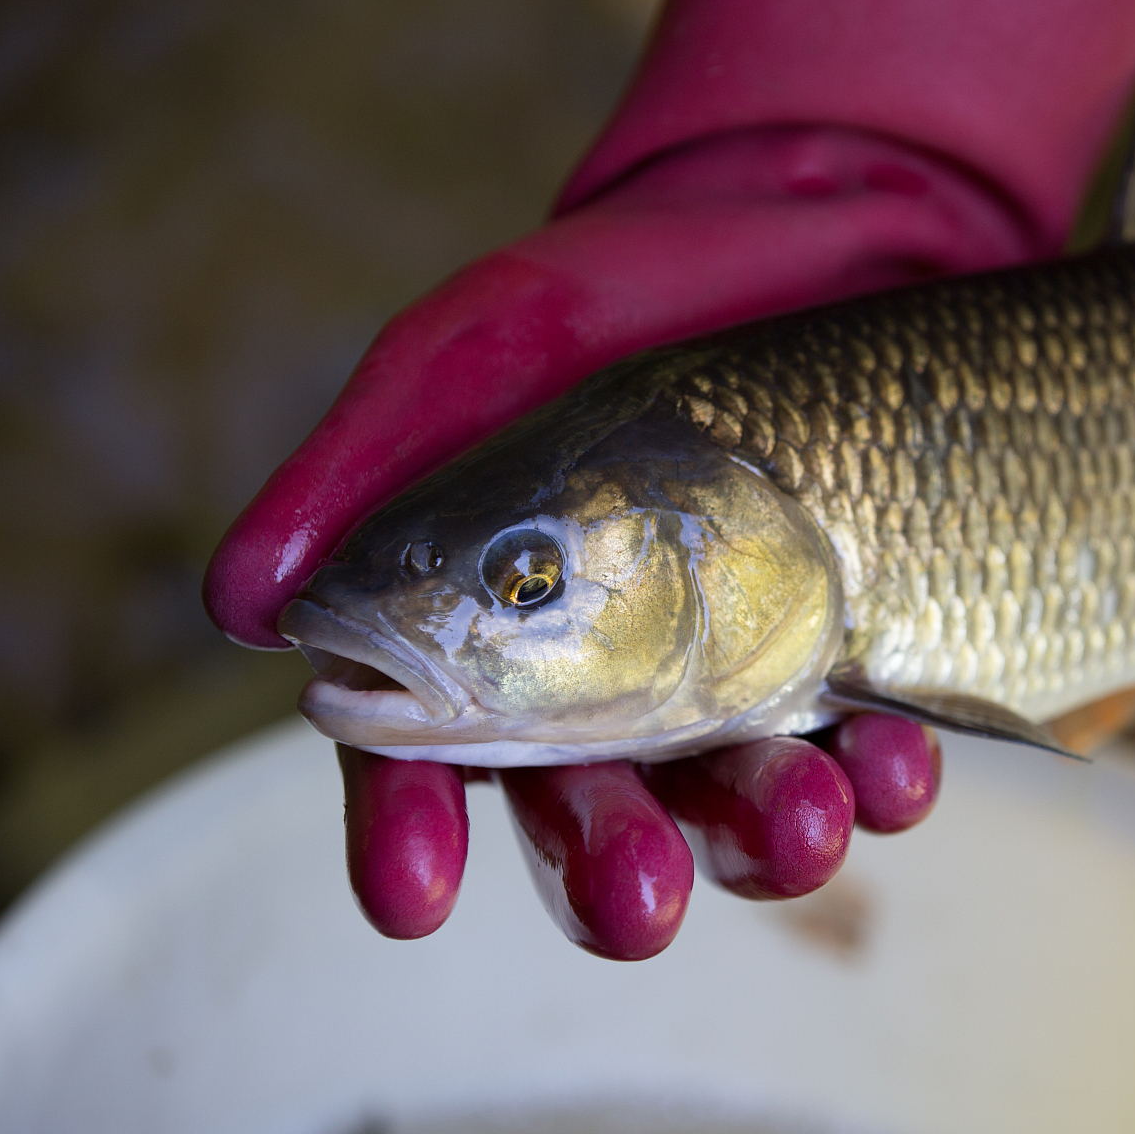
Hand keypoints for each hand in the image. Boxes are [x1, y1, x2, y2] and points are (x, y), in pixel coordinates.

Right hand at [200, 0, 1134, 955]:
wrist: (812, 229)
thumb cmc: (611, 298)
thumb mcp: (472, 351)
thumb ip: (364, 469)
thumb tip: (240, 607)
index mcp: (487, 637)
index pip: (422, 763)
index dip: (408, 832)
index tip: (413, 894)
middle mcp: (607, 690)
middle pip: (589, 819)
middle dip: (609, 870)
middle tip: (633, 904)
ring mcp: (739, 690)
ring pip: (733, 810)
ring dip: (761, 839)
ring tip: (801, 824)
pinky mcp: (857, 670)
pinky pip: (866, 756)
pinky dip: (883, 776)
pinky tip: (894, 764)